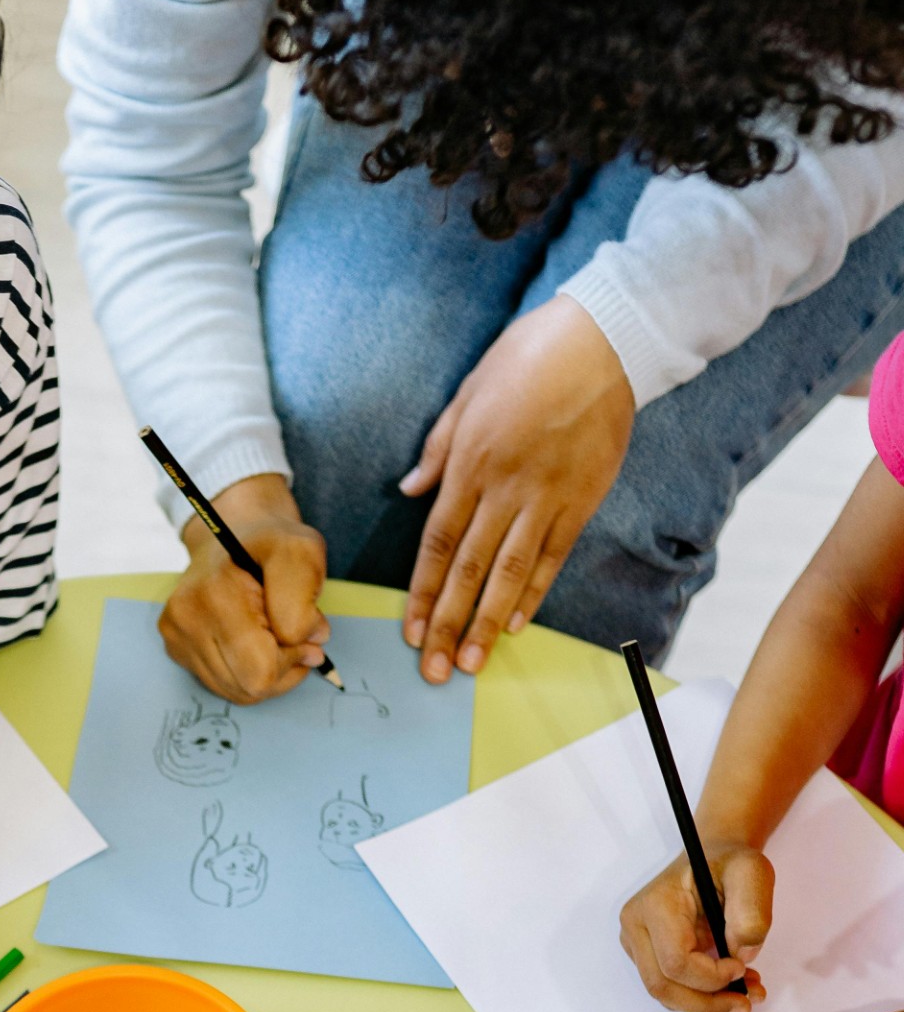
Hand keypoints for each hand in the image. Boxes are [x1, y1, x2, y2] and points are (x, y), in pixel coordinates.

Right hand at [158, 473, 330, 703]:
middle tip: (293, 636)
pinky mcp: (175, 648)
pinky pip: (223, 686)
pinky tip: (253, 642)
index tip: (306, 630)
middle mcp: (186, 619)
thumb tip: (309, 644)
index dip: (293, 658)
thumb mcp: (301, 551)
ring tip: (274, 636)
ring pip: (236, 692)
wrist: (228, 536)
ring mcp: (176, 637)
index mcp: (214, 595)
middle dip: (282, 668)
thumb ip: (306, 600)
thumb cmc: (269, 544)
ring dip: (267, 672)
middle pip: (248, 688)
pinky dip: (247, 672)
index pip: (261, 671)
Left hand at [402, 295, 635, 681]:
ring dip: (487, 622)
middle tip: (434, 669)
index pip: (437, 544)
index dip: (422, 593)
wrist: (602, 341)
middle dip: (448, 624)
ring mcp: (545, 497)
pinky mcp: (581, 500)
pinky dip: (533, 592)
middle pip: (467, 569)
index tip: (411, 631)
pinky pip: (552, 556)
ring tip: (471, 662)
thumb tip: (410, 490)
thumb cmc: (528, 358)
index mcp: (470, 463)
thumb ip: (438, 447)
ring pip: (509, 572)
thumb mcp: (468, 393)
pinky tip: (516, 623)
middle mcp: (503, 488)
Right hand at [619, 845, 771, 1011]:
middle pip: (662, 986)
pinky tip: (731, 986)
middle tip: (745, 1004)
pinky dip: (702, 997)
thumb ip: (752, 911)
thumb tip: (742, 954)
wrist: (712, 861)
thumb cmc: (727, 864)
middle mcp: (636, 927)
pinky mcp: (646, 956)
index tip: (742, 967)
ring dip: (706, 1004)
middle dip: (707, 1003)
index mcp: (655, 904)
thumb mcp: (751, 872)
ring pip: (665, 994)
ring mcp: (636, 944)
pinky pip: (671, 989)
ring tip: (745, 994)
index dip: (711, 976)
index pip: (675, 961)